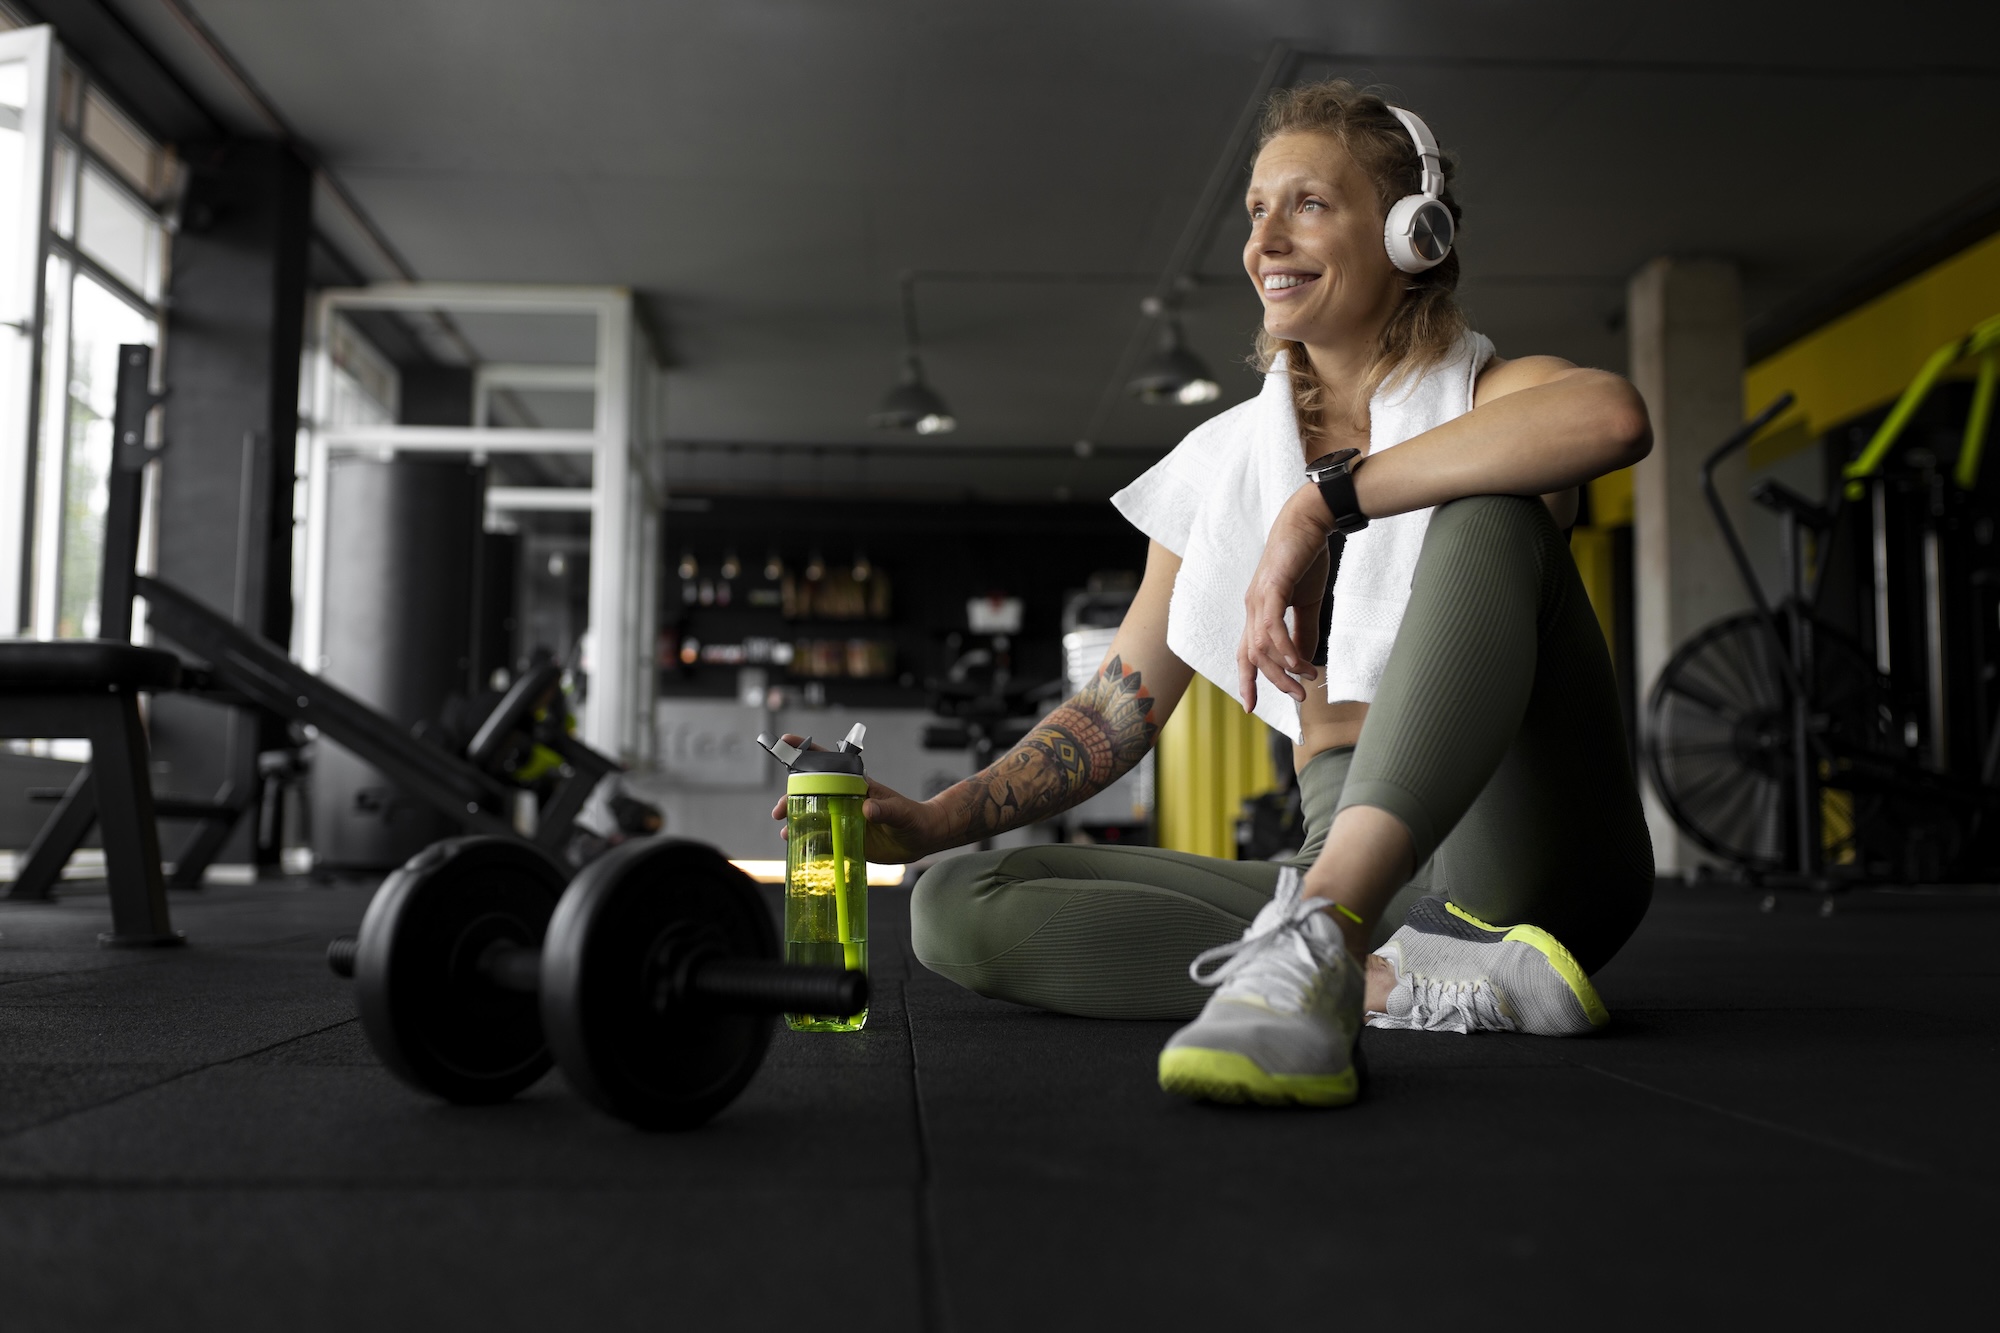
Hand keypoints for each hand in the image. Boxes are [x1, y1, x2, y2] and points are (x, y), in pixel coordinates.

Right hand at [766, 735, 949, 862]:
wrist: (921, 838)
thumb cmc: (913, 818)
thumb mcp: (901, 813)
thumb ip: (886, 810)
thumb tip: (868, 809)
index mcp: (856, 785)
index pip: (828, 763)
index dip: (806, 751)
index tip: (786, 741)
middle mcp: (845, 800)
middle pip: (812, 793)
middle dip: (791, 798)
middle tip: (779, 811)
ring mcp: (843, 818)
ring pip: (813, 816)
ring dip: (797, 822)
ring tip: (787, 833)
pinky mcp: (846, 837)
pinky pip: (823, 838)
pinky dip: (809, 842)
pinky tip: (798, 848)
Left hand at [1238, 484, 1336, 709]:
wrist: (1309, 522)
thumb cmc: (1305, 560)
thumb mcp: (1306, 603)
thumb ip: (1304, 631)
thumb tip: (1304, 661)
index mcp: (1257, 612)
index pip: (1245, 653)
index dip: (1246, 680)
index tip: (1250, 707)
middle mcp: (1252, 608)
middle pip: (1253, 657)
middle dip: (1274, 682)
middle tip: (1299, 697)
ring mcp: (1258, 598)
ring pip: (1260, 646)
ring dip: (1283, 669)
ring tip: (1306, 679)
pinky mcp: (1272, 587)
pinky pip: (1271, 625)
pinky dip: (1283, 647)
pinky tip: (1297, 662)